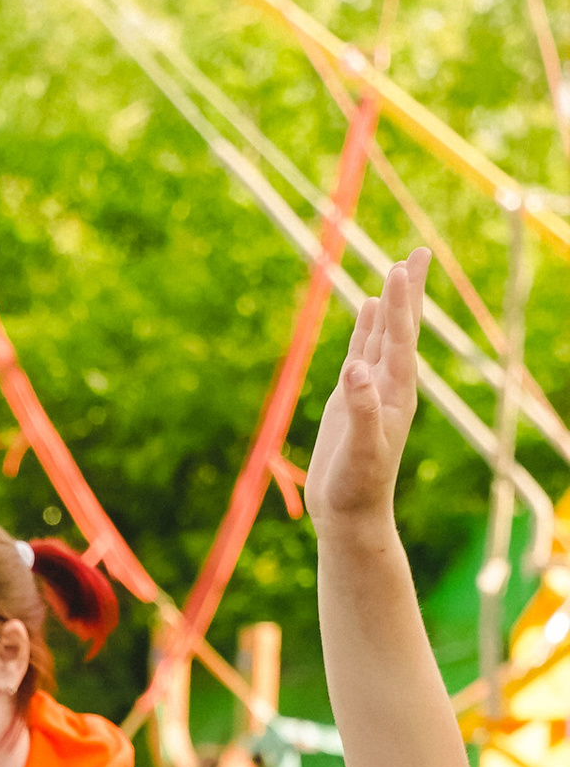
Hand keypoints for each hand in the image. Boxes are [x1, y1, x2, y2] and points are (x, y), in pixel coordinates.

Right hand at [307, 252, 424, 537]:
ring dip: (389, 304)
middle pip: (401, 328)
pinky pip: (361, 352)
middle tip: (417, 252)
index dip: (399, 304)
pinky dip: (366, 328)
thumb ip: (360, 408)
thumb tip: (354, 369)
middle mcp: (389, 385)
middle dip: (408, 291)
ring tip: (396, 272)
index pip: (400, 339)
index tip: (398, 269)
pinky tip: (368, 311)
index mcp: (396, 393)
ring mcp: (370, 389)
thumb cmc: (357, 486)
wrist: (349, 514)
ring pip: (382, 336)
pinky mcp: (350, 398)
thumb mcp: (360, 449)